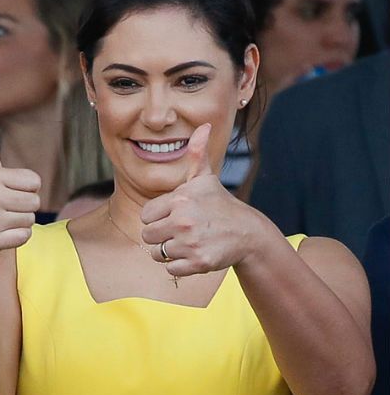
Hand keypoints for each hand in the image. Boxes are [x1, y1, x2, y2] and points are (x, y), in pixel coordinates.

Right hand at [0, 112, 39, 254]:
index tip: (6, 189)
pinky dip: (16, 237)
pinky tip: (0, 232)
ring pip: (30, 220)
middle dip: (23, 205)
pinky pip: (24, 237)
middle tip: (4, 206)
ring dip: (20, 221)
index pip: (34, 182)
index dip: (24, 187)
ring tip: (1, 218)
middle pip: (35, 202)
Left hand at [140, 123, 262, 275]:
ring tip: (187, 242)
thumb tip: (203, 125)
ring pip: (157, 253)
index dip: (158, 217)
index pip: (146, 216)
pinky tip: (194, 254)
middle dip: (161, 235)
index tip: (175, 215)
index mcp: (179, 199)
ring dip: (169, 251)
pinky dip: (179, 265)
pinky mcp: (198, 263)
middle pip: (148, 236)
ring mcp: (190, 243)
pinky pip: (170, 268)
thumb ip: (195, 154)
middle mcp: (183, 221)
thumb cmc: (219, 204)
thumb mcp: (204, 179)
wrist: (248, 233)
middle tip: (181, 231)